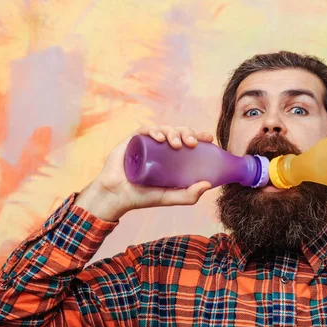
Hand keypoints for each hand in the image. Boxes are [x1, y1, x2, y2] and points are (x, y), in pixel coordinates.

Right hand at [76, 125, 213, 220]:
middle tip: (192, 144)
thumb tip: (208, 185)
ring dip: (173, 132)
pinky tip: (159, 138)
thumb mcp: (169, 197)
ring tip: (176, 144)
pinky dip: (154, 130)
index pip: (187, 142)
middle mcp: (160, 148)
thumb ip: (189, 195)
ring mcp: (146, 142)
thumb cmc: (142, 197)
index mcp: (171, 157)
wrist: (117, 196)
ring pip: (164, 129)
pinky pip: (145, 129)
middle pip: (178, 132)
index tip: (209, 138)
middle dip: (187, 133)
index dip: (199, 136)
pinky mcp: (132, 140)